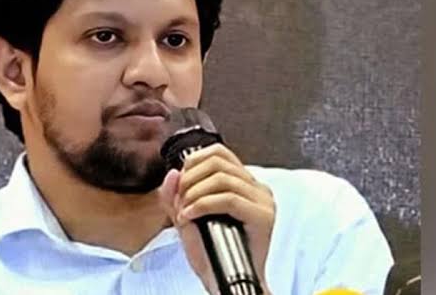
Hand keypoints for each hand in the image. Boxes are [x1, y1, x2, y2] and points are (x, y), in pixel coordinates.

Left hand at [158, 143, 275, 294]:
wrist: (223, 281)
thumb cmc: (210, 252)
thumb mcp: (185, 217)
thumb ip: (174, 195)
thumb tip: (172, 172)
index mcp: (242, 183)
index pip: (217, 152)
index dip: (193, 162)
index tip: (180, 183)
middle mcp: (256, 187)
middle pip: (217, 161)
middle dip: (190, 179)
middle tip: (179, 201)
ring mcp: (262, 200)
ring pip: (222, 178)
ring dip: (194, 193)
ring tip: (184, 211)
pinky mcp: (263, 216)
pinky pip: (228, 198)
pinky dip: (203, 204)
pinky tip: (191, 216)